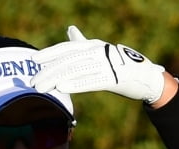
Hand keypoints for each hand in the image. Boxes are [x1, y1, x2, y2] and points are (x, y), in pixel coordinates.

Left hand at [33, 25, 165, 103]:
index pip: (67, 48)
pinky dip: (76, 84)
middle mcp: (97, 52)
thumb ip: (81, 42)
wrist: (145, 76)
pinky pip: (91, 81)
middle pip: (68, 61)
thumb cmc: (118, 63)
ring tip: (41, 88)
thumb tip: (70, 30)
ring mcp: (106, 64)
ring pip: (76, 71)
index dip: (50, 53)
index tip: (33, 60)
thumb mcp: (98, 50)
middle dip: (48, 71)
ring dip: (56, 80)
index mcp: (92, 46)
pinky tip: (62, 88)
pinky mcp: (113, 78)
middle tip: (32, 82)